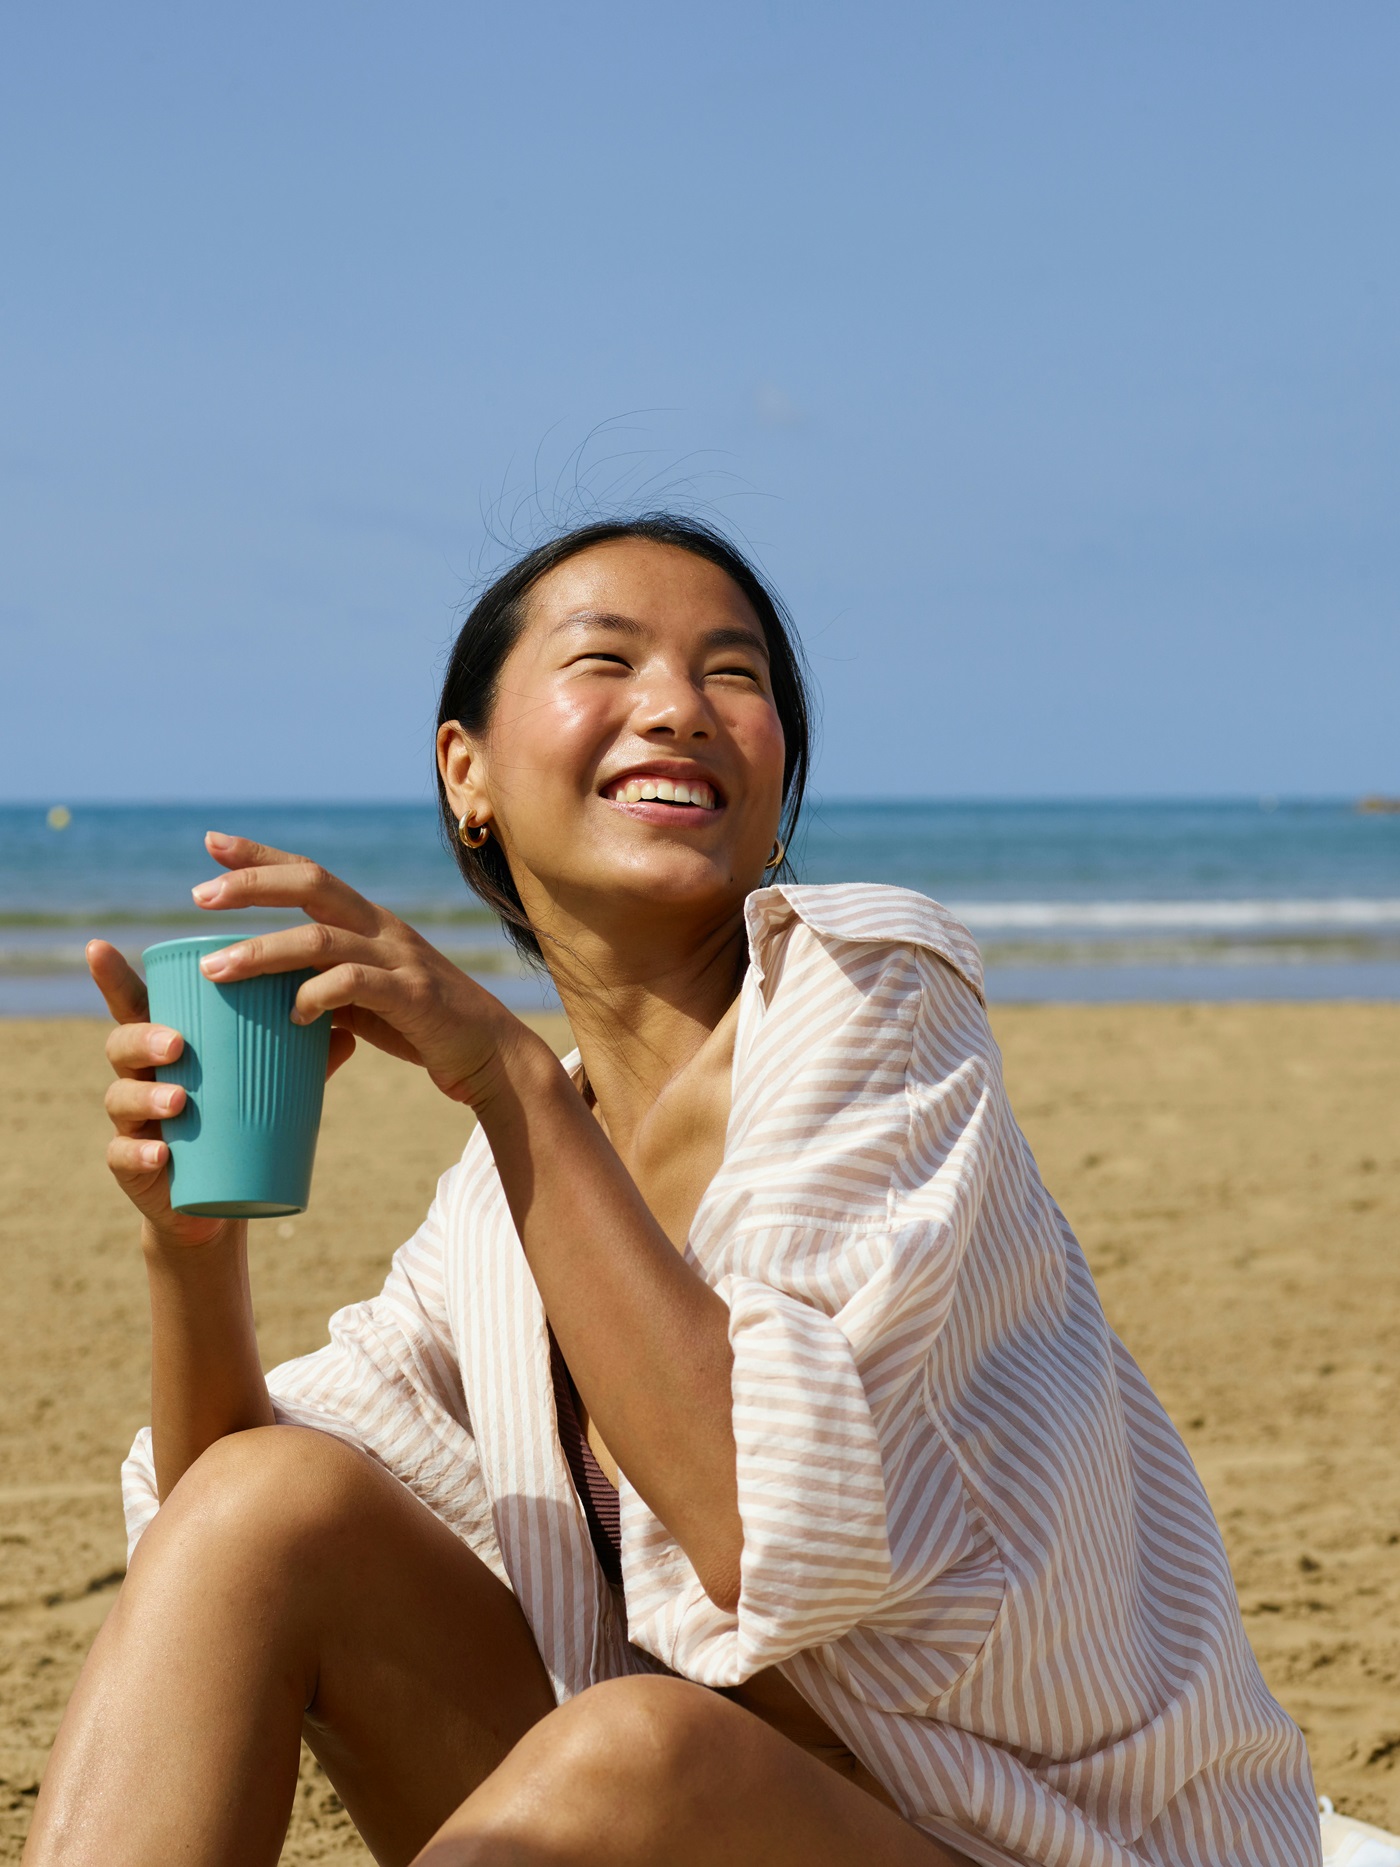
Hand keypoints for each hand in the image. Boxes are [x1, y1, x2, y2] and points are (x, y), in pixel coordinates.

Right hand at [87, 937, 356, 1247]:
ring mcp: (132, 1122)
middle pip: (123, 1044)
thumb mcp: (270, 1085)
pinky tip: (160, 1156)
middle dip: (143, 1039)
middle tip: (176, 1044)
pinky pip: (125, 1157)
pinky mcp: (132, 1167)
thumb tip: (349, 1026)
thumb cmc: (240, 1123)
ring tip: (178, 1103)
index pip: (136, 1004)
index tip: (96, 945)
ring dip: (146, 1097)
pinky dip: (141, 1155)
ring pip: (121, 1099)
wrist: (222, 1201)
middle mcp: (141, 1077)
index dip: (112, 977)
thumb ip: (303, 1056)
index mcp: (165, 1044)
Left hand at [184, 832, 523, 1104]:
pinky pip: (353, 984)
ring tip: (216, 969)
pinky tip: (292, 1016)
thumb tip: (269, 996)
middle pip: (311, 885)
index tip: (211, 843)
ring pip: (320, 937)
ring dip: (261, 951)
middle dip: (251, 884)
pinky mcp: (412, 995)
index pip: (309, 874)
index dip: (260, 856)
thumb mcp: (365, 1000)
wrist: (491, 1054)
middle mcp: (382, 929)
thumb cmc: (422, 1027)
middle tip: (198, 894)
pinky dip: (314, 995)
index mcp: (369, 923)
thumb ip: (324, 986)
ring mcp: (399, 959)